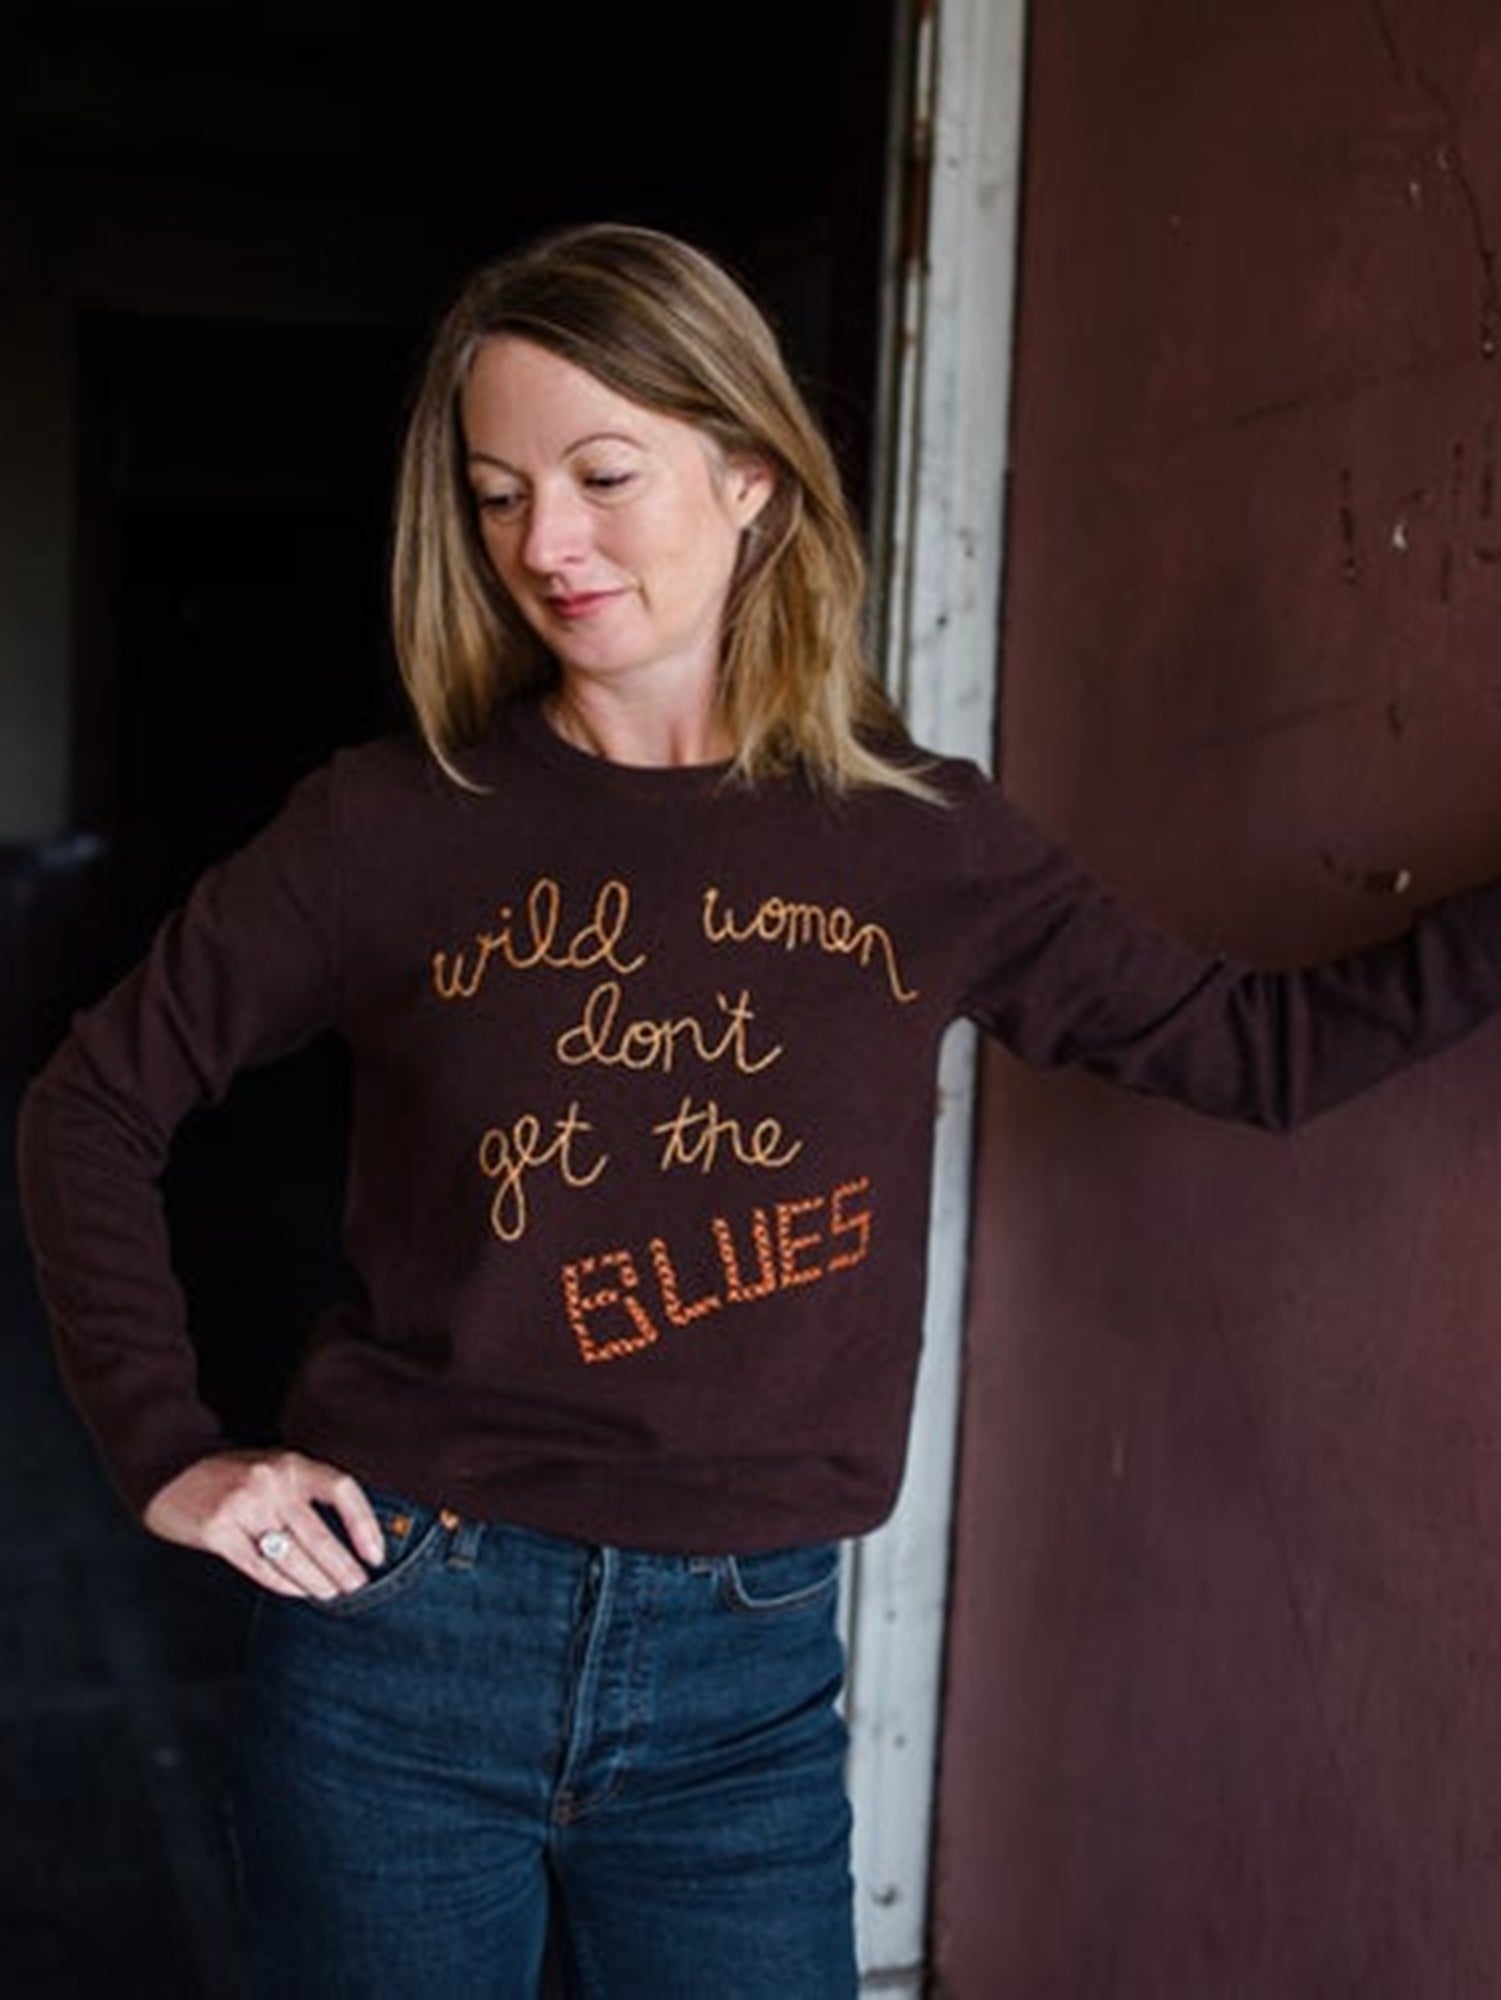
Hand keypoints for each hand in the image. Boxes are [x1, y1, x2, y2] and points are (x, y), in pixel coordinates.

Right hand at [142, 1449, 386, 1599]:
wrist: (171, 1471)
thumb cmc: (234, 1475)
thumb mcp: (275, 1470)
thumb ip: (306, 1493)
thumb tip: (351, 1537)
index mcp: (292, 1463)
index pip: (342, 1490)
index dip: (364, 1524)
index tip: (376, 1554)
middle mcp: (270, 1482)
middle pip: (318, 1534)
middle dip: (342, 1567)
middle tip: (357, 1586)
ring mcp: (242, 1506)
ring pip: (290, 1556)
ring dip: (315, 1581)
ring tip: (331, 1593)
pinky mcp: (217, 1532)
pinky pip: (259, 1567)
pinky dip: (283, 1584)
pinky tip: (298, 1591)